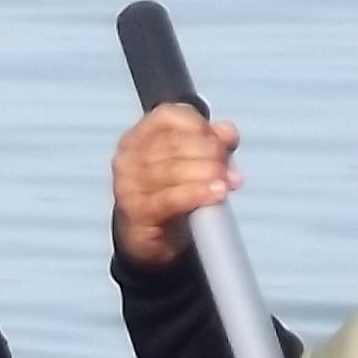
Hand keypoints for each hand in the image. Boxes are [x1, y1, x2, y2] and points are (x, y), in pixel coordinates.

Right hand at [113, 107, 239, 267]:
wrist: (150, 241)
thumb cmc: (172, 194)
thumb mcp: (192, 165)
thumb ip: (212, 143)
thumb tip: (228, 132)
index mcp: (140, 135)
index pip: (170, 116)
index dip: (200, 127)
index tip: (222, 144)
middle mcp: (128, 155)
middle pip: (175, 144)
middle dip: (210, 154)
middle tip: (229, 170)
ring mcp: (128, 183)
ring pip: (173, 170)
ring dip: (207, 174)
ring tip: (227, 183)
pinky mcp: (135, 210)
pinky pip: (170, 198)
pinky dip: (197, 194)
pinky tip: (217, 193)